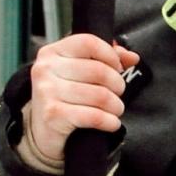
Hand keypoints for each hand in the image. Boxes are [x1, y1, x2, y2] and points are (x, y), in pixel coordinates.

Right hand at [26, 35, 138, 166]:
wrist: (43, 133)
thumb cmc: (64, 99)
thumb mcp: (78, 73)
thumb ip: (105, 59)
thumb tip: (132, 57)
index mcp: (52, 52)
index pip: (89, 43)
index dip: (110, 55)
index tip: (118, 68)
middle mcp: (46, 69)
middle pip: (98, 70)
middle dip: (117, 85)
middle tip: (117, 94)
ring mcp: (47, 92)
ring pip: (100, 95)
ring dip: (116, 106)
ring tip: (115, 109)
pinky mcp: (53, 115)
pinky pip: (94, 116)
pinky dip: (110, 121)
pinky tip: (112, 123)